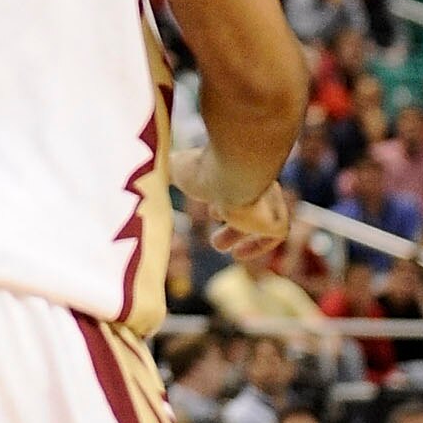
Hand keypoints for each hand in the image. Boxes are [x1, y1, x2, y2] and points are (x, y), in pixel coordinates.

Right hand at [172, 145, 292, 255]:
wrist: (237, 172)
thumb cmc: (206, 167)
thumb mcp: (177, 168)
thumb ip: (165, 171)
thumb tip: (145, 174)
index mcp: (236, 167)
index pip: (232, 182)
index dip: (220, 197)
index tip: (211, 210)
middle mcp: (256, 182)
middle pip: (248, 200)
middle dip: (230, 217)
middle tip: (215, 234)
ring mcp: (269, 202)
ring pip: (260, 218)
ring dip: (239, 233)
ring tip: (219, 246)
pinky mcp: (278, 221)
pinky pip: (274, 236)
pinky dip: (257, 246)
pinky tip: (238, 254)